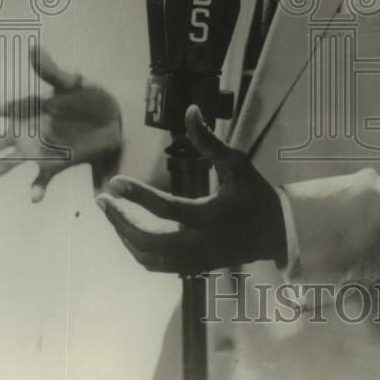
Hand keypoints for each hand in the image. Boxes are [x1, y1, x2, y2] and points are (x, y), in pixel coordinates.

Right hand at [0, 42, 122, 201]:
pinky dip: (38, 188)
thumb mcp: (72, 83)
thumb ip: (51, 71)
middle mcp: (28, 131)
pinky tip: (35, 196)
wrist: (113, 119)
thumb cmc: (89, 96)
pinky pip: (42, 179)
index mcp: (28, 109)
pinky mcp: (56, 164)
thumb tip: (34, 48)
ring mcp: (40, 149)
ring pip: (11, 162)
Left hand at [95, 105, 286, 273]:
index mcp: (211, 217)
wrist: (277, 234)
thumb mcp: (238, 165)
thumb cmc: (256, 196)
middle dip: (120, 221)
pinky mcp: (192, 268)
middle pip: (148, 240)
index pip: (167, 208)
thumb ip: (210, 141)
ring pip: (147, 256)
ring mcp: (195, 260)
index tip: (114, 182)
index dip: (137, 195)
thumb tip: (190, 111)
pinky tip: (128, 228)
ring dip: (125, 235)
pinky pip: (155, 264)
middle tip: (103, 200)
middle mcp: (200, 243)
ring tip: (111, 212)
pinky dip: (136, 248)